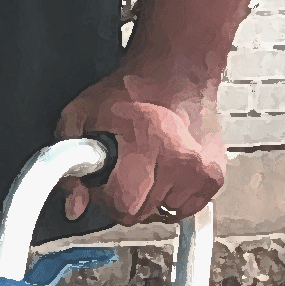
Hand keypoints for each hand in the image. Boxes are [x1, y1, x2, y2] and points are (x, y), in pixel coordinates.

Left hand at [54, 62, 226, 226]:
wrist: (175, 72)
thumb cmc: (129, 90)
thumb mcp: (82, 113)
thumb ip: (69, 161)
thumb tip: (73, 207)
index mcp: (146, 143)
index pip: (122, 204)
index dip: (103, 196)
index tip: (101, 181)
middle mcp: (180, 160)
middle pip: (142, 213)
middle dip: (124, 197)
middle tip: (122, 169)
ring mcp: (202, 171)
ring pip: (163, 213)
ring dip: (150, 197)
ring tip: (145, 165)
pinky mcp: (215, 177)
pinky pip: (186, 209)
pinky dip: (171, 196)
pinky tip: (164, 169)